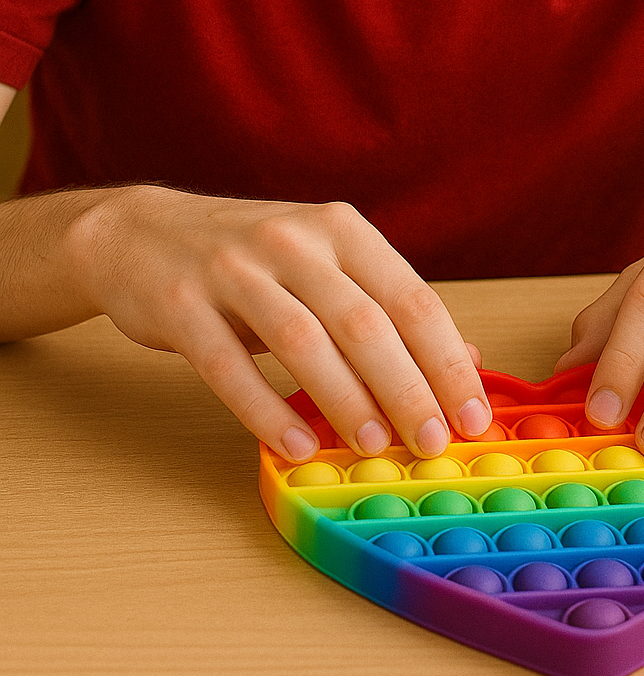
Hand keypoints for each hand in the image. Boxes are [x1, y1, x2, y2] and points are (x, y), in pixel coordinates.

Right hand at [69, 185, 490, 461]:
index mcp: (340, 229)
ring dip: (345, 400)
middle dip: (407, 388)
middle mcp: (293, 240)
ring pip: (303, 340)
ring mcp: (234, 268)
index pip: (411, 297)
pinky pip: (228, 364)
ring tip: (372, 447)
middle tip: (432, 442)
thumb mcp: (324, 267)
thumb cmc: (248, 260)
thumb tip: (468, 360)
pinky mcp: (183, 303)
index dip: (447, 360)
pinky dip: (265, 409)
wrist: (139, 234)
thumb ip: (387, 309)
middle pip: (364, 321)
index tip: (472, 415)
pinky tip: (295, 445)